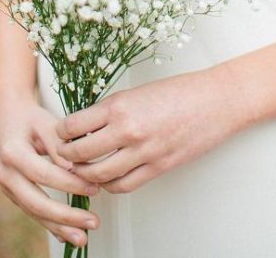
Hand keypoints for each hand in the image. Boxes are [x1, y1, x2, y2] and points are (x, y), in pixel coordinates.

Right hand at [0, 95, 102, 248]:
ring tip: (83, 238)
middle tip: (93, 222)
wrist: (8, 118)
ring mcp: (7, 187)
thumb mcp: (46, 121)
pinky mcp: (14, 195)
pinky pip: (33, 212)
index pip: (43, 174)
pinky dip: (52, 224)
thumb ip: (59, 144)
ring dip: (60, 227)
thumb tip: (72, 168)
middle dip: (66, 216)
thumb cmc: (32, 117)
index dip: (69, 183)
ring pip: (34, 213)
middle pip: (36, 202)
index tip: (94, 188)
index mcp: (12, 152)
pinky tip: (69, 235)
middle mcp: (5, 174)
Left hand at [55, 65, 246, 194]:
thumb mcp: (139, 91)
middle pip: (80, 154)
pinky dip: (110, 185)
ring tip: (83, 169)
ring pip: (99, 175)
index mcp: (120, 105)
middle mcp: (128, 129)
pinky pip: (124, 185)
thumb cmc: (181, 90)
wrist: (216, 100)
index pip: (74, 125)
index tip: (59, 134)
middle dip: (66, 157)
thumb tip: (88, 124)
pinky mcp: (158, 167)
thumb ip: (113, 109)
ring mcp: (143, 152)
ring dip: (86, 175)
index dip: (60, 133)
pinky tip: (108, 178)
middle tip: (63, 155)